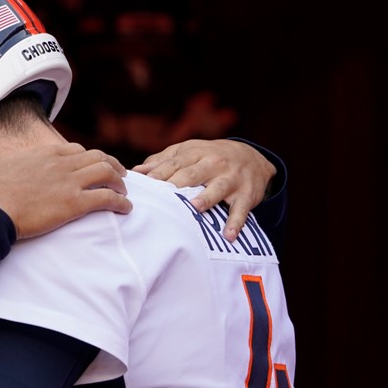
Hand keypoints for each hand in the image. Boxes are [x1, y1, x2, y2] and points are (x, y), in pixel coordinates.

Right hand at [0, 143, 130, 239]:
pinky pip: (107, 198)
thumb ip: (3, 169)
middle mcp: (60, 163)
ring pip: (106, 173)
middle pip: (96, 157)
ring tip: (124, 191)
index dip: (89, 157)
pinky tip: (125, 208)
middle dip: (112, 165)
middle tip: (119, 174)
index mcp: (44, 154)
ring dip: (119, 181)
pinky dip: (120, 202)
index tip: (93, 165)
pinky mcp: (74, 203)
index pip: (75, 150)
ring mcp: (69, 182)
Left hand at [131, 139, 274, 241]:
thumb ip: (162, 161)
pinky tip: (228, 235)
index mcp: (195, 154)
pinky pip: (241, 210)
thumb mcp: (188, 152)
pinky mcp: (246, 195)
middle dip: (178, 184)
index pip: (174, 164)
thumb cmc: (209, 156)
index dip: (159, 174)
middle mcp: (213, 164)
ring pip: (217, 188)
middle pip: (192, 175)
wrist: (253, 156)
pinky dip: (236, 222)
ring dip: (206, 198)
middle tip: (163, 198)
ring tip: (195, 208)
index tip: (145, 185)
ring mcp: (231, 179)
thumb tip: (134, 172)